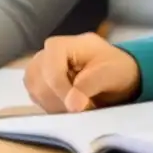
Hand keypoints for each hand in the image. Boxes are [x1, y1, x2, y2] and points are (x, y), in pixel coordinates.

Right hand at [23, 33, 141, 113]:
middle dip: (59, 99)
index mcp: (66, 44)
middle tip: (82, 107)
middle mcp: (48, 52)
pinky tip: (69, 106)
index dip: (61, 89)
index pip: (50, 67)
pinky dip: (52, 107)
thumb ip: (90, 84)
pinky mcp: (39, 82)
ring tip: (78, 107)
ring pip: (34, 91)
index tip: (78, 106)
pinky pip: (36, 98)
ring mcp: (40, 67)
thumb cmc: (116, 69)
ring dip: (55, 105)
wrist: (117, 76)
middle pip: (37, 80)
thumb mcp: (110, 73)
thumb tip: (72, 104)